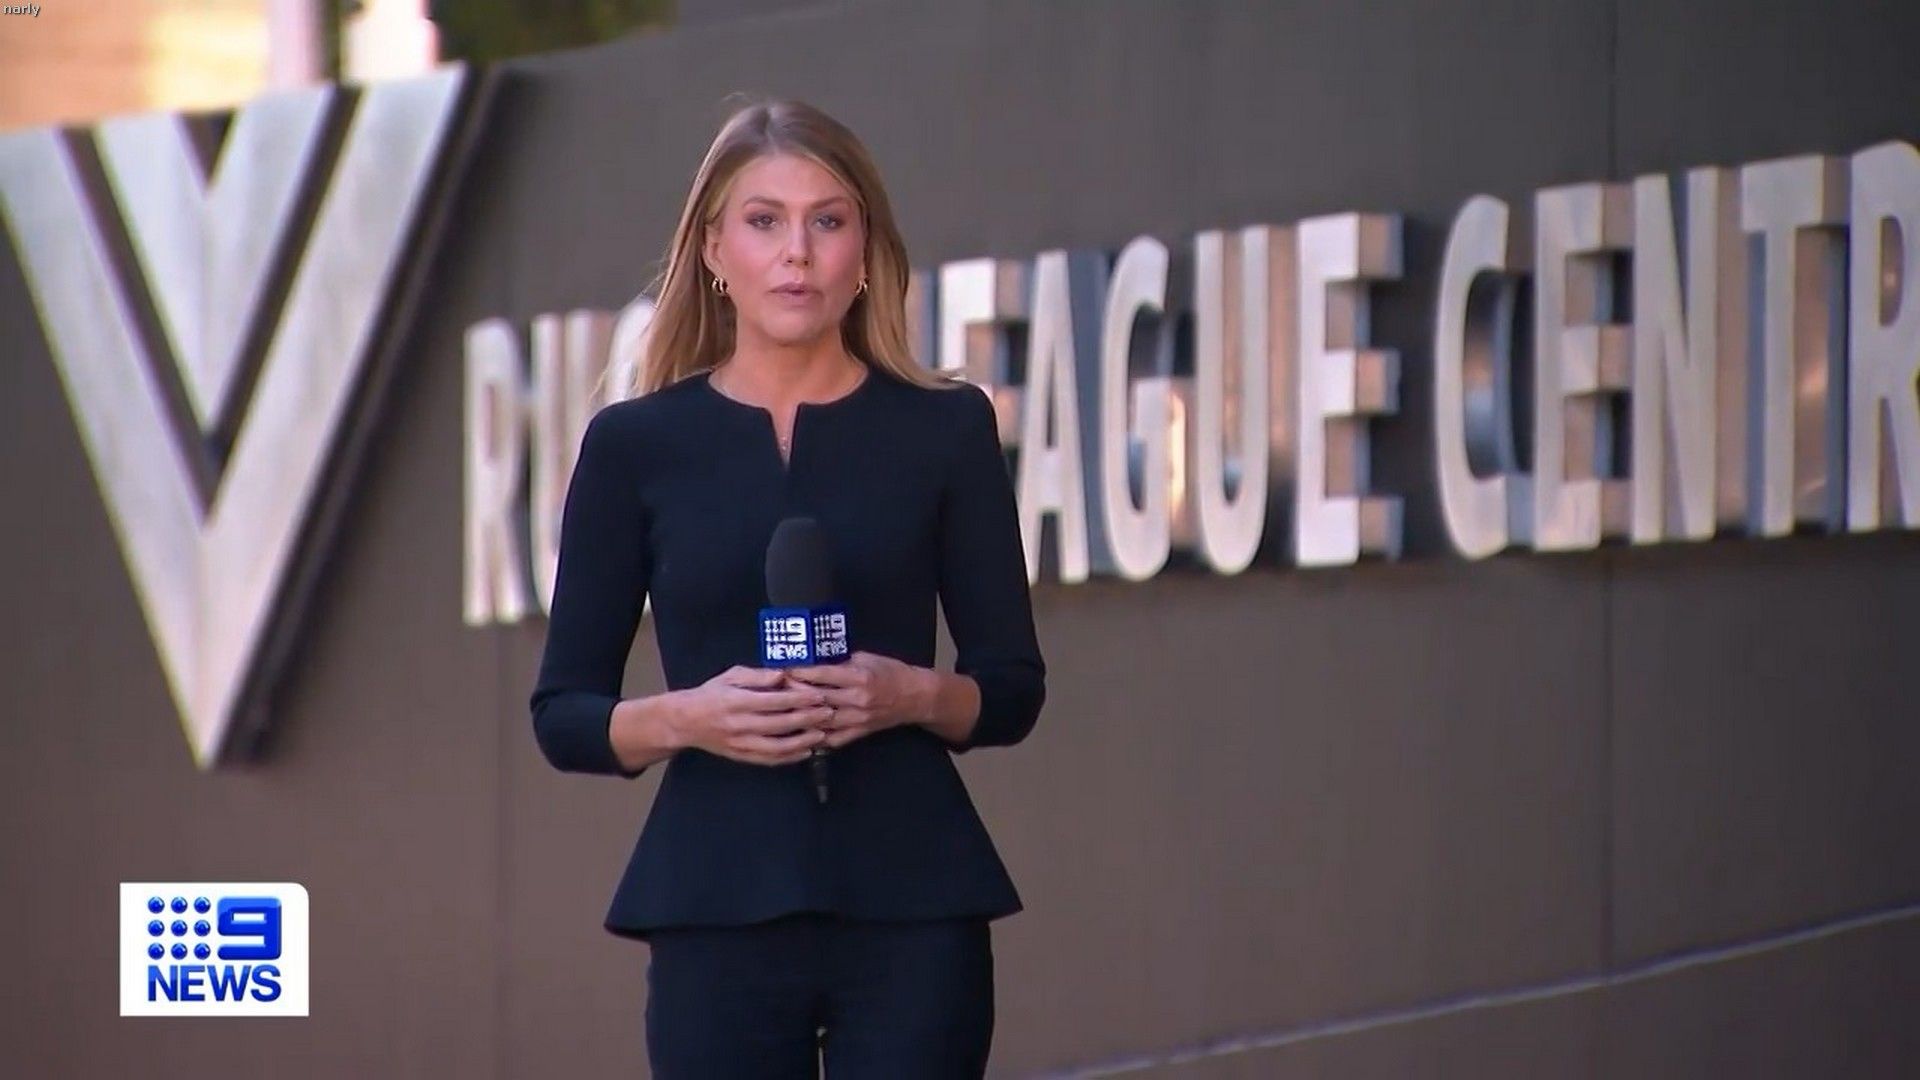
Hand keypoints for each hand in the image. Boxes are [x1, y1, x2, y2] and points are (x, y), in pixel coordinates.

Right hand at [671, 665, 833, 766]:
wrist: (685, 722)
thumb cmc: (711, 694)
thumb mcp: (731, 676)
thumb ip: (758, 676)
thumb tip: (783, 675)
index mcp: (736, 701)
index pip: (774, 701)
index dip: (799, 698)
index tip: (819, 695)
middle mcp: (739, 725)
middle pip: (780, 724)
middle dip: (807, 719)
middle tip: (829, 713)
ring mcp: (740, 744)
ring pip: (777, 747)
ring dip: (803, 742)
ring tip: (822, 734)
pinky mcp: (741, 757)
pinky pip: (769, 760)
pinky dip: (790, 758)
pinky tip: (806, 752)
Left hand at [784, 651, 925, 749]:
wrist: (914, 697)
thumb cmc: (890, 672)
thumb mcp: (867, 658)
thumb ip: (841, 661)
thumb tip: (814, 660)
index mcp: (859, 677)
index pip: (823, 675)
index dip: (801, 672)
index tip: (784, 669)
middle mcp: (857, 700)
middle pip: (818, 698)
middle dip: (794, 693)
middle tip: (776, 689)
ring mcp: (857, 719)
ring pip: (821, 721)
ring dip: (801, 717)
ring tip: (783, 711)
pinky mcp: (859, 733)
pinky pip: (833, 739)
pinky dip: (816, 737)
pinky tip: (800, 733)